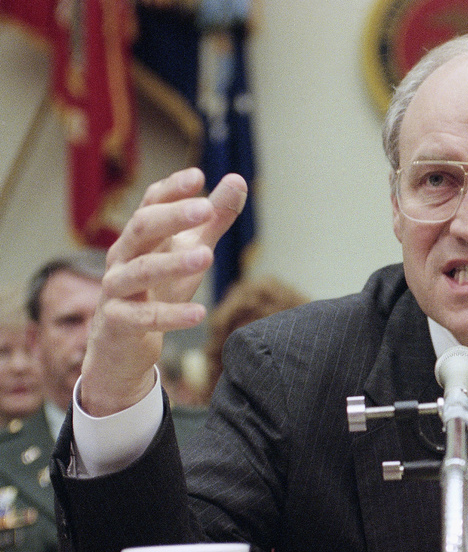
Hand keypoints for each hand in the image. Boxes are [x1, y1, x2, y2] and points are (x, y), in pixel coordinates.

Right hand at [81, 169, 246, 415]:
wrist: (121, 346)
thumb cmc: (157, 290)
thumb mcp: (189, 252)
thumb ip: (212, 221)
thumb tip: (238, 180)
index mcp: (140, 236)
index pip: (150, 203)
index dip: (172, 189)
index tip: (198, 177)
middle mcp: (122, 257)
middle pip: (142, 229)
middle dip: (172, 217)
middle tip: (205, 208)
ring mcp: (116, 289)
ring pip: (140, 271)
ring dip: (173, 263)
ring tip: (207, 256)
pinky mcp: (117, 323)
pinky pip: (143, 317)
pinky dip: (170, 315)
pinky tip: (200, 314)